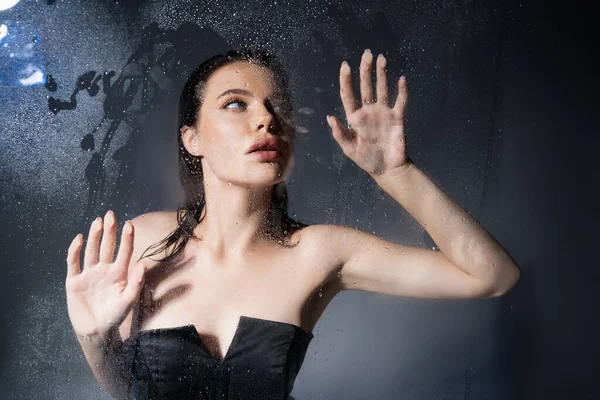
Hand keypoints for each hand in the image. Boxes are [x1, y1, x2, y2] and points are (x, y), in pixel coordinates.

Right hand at [66, 211, 145, 343]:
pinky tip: (79, 239)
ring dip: (94, 236)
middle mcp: (104, 270)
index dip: (126, 238)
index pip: (124, 251)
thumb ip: (136, 282)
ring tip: (97, 221)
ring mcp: (89, 274)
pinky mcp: (74, 281)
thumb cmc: (115, 316)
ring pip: (91, 251)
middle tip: (111, 214)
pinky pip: (74, 263)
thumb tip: (143, 264)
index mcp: (119, 273)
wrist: (96, 331)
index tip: (129, 224)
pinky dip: (75, 251)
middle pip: (107, 246)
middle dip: (109, 231)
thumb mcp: (128, 300)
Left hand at [327, 49, 409, 175]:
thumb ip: (340, 134)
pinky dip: (402, 91)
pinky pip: (400, 101)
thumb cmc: (366, 160)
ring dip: (382, 74)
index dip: (346, 80)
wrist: (388, 169)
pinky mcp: (397, 118)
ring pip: (382, 89)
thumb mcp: (350, 149)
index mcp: (355, 118)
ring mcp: (383, 113)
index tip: (345, 66)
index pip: (349, 95)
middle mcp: (369, 111)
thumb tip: (329, 117)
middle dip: (365, 70)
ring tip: (381, 58)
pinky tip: (401, 80)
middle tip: (367, 53)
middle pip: (366, 87)